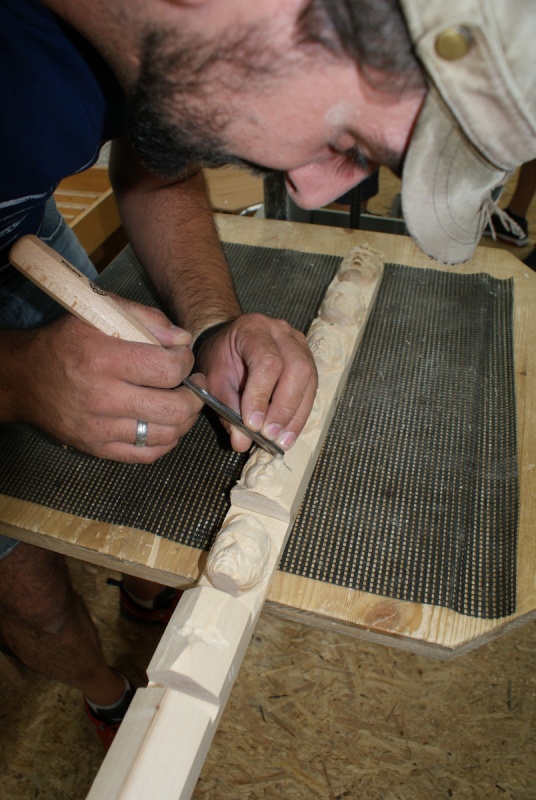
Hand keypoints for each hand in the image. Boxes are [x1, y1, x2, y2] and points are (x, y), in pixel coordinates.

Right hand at [11, 298, 203, 462]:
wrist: (23, 379)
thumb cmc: (65, 343)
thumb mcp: (100, 314)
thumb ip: (145, 319)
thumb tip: (182, 338)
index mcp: (104, 359)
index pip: (168, 369)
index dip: (186, 362)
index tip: (183, 357)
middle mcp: (102, 398)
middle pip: (173, 409)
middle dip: (194, 396)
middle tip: (194, 385)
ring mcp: (99, 428)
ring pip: (165, 435)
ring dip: (185, 420)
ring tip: (183, 404)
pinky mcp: (97, 448)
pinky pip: (146, 455)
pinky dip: (166, 442)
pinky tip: (166, 425)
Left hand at [194, 314, 317, 452]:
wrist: (231, 342)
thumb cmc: (221, 358)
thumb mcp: (215, 380)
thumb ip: (226, 408)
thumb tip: (241, 441)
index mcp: (253, 329)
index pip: (267, 361)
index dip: (261, 395)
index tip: (253, 424)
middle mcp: (282, 332)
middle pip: (296, 369)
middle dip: (284, 408)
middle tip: (269, 436)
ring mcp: (299, 344)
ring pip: (309, 380)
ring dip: (295, 415)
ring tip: (281, 441)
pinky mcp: (308, 360)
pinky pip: (311, 388)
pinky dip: (300, 414)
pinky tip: (288, 432)